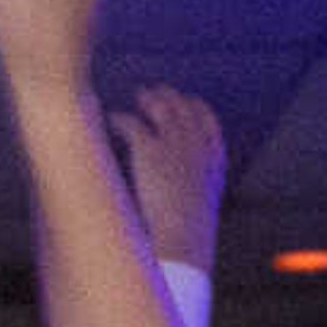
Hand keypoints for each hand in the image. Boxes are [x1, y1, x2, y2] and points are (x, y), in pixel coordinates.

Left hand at [110, 87, 227, 273]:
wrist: (184, 232)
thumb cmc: (191, 230)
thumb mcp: (202, 206)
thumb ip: (198, 191)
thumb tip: (188, 198)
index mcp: (213, 156)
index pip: (207, 119)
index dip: (195, 107)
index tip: (187, 102)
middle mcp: (194, 142)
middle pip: (183, 107)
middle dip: (171, 97)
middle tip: (156, 93)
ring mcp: (172, 142)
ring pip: (161, 108)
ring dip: (150, 99)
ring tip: (139, 97)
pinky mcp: (148, 147)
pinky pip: (132, 123)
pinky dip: (121, 118)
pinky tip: (113, 118)